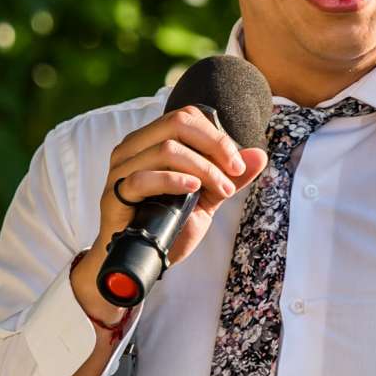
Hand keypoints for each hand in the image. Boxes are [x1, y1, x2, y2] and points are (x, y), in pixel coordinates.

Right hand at [71, 104, 268, 321]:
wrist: (146, 259)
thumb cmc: (171, 224)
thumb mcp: (208, 197)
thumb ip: (229, 176)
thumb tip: (260, 155)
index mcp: (151, 140)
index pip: (186, 116)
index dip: (217, 136)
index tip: (237, 164)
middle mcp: (133, 147)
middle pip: (177, 123)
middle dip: (214, 146)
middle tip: (233, 172)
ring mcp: (121, 168)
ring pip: (166, 149)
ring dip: (202, 169)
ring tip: (220, 190)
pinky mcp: (115, 194)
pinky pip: (144, 178)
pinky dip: (174, 180)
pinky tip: (192, 190)